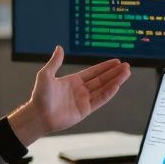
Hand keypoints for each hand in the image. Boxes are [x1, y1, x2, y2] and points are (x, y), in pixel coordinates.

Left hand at [8, 46, 129, 143]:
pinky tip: (117, 85)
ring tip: (126, 73)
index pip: (93, 72)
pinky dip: (109, 92)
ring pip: (103, 88)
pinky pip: (99, 99)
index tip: (116, 62)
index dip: (105, 67)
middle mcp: (80, 90)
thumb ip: (55, 62)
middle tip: (127, 66)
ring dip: (115, 81)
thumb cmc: (39, 96)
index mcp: (73, 81)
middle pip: (102, 79)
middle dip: (114, 73)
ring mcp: (84, 100)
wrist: (38, 115)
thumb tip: (59, 48)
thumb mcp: (46, 75)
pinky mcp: (85, 110)